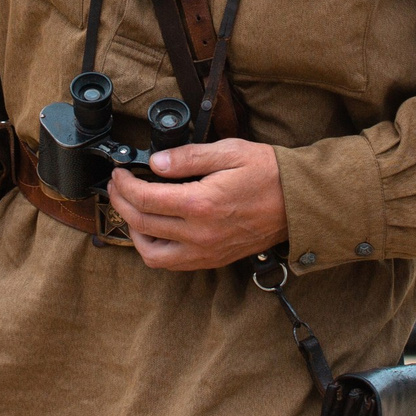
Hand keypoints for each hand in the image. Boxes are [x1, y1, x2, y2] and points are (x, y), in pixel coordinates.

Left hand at [107, 139, 288, 270]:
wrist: (299, 203)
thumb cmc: (269, 173)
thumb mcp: (229, 152)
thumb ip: (188, 157)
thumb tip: (156, 163)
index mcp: (201, 204)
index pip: (145, 198)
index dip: (124, 185)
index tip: (119, 173)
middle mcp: (200, 233)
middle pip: (142, 223)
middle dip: (121, 202)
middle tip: (117, 186)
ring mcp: (206, 251)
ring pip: (151, 252)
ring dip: (133, 231)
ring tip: (130, 209)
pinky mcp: (212, 259)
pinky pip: (171, 264)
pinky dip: (154, 249)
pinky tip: (152, 230)